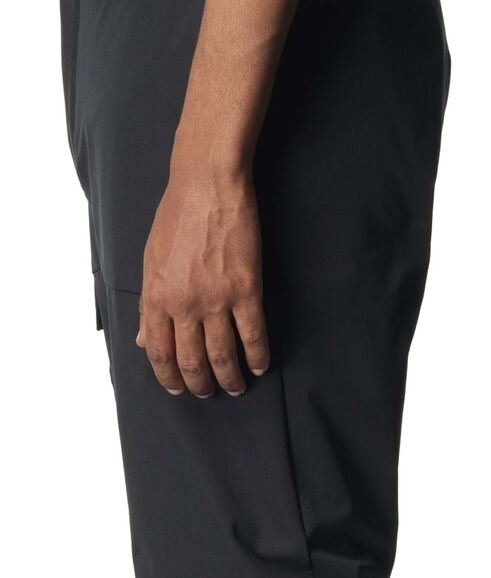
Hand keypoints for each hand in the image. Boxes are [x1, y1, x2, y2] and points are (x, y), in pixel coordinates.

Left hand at [137, 160, 269, 397]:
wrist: (207, 185)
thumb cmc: (176, 216)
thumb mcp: (151, 260)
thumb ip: (149, 303)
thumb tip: (143, 339)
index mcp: (156, 297)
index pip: (159, 352)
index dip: (168, 377)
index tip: (176, 389)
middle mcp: (183, 304)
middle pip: (191, 362)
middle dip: (199, 385)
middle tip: (207, 393)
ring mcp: (216, 299)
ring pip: (222, 356)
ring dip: (229, 379)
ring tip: (234, 388)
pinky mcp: (246, 290)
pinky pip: (252, 335)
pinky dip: (257, 357)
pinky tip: (259, 366)